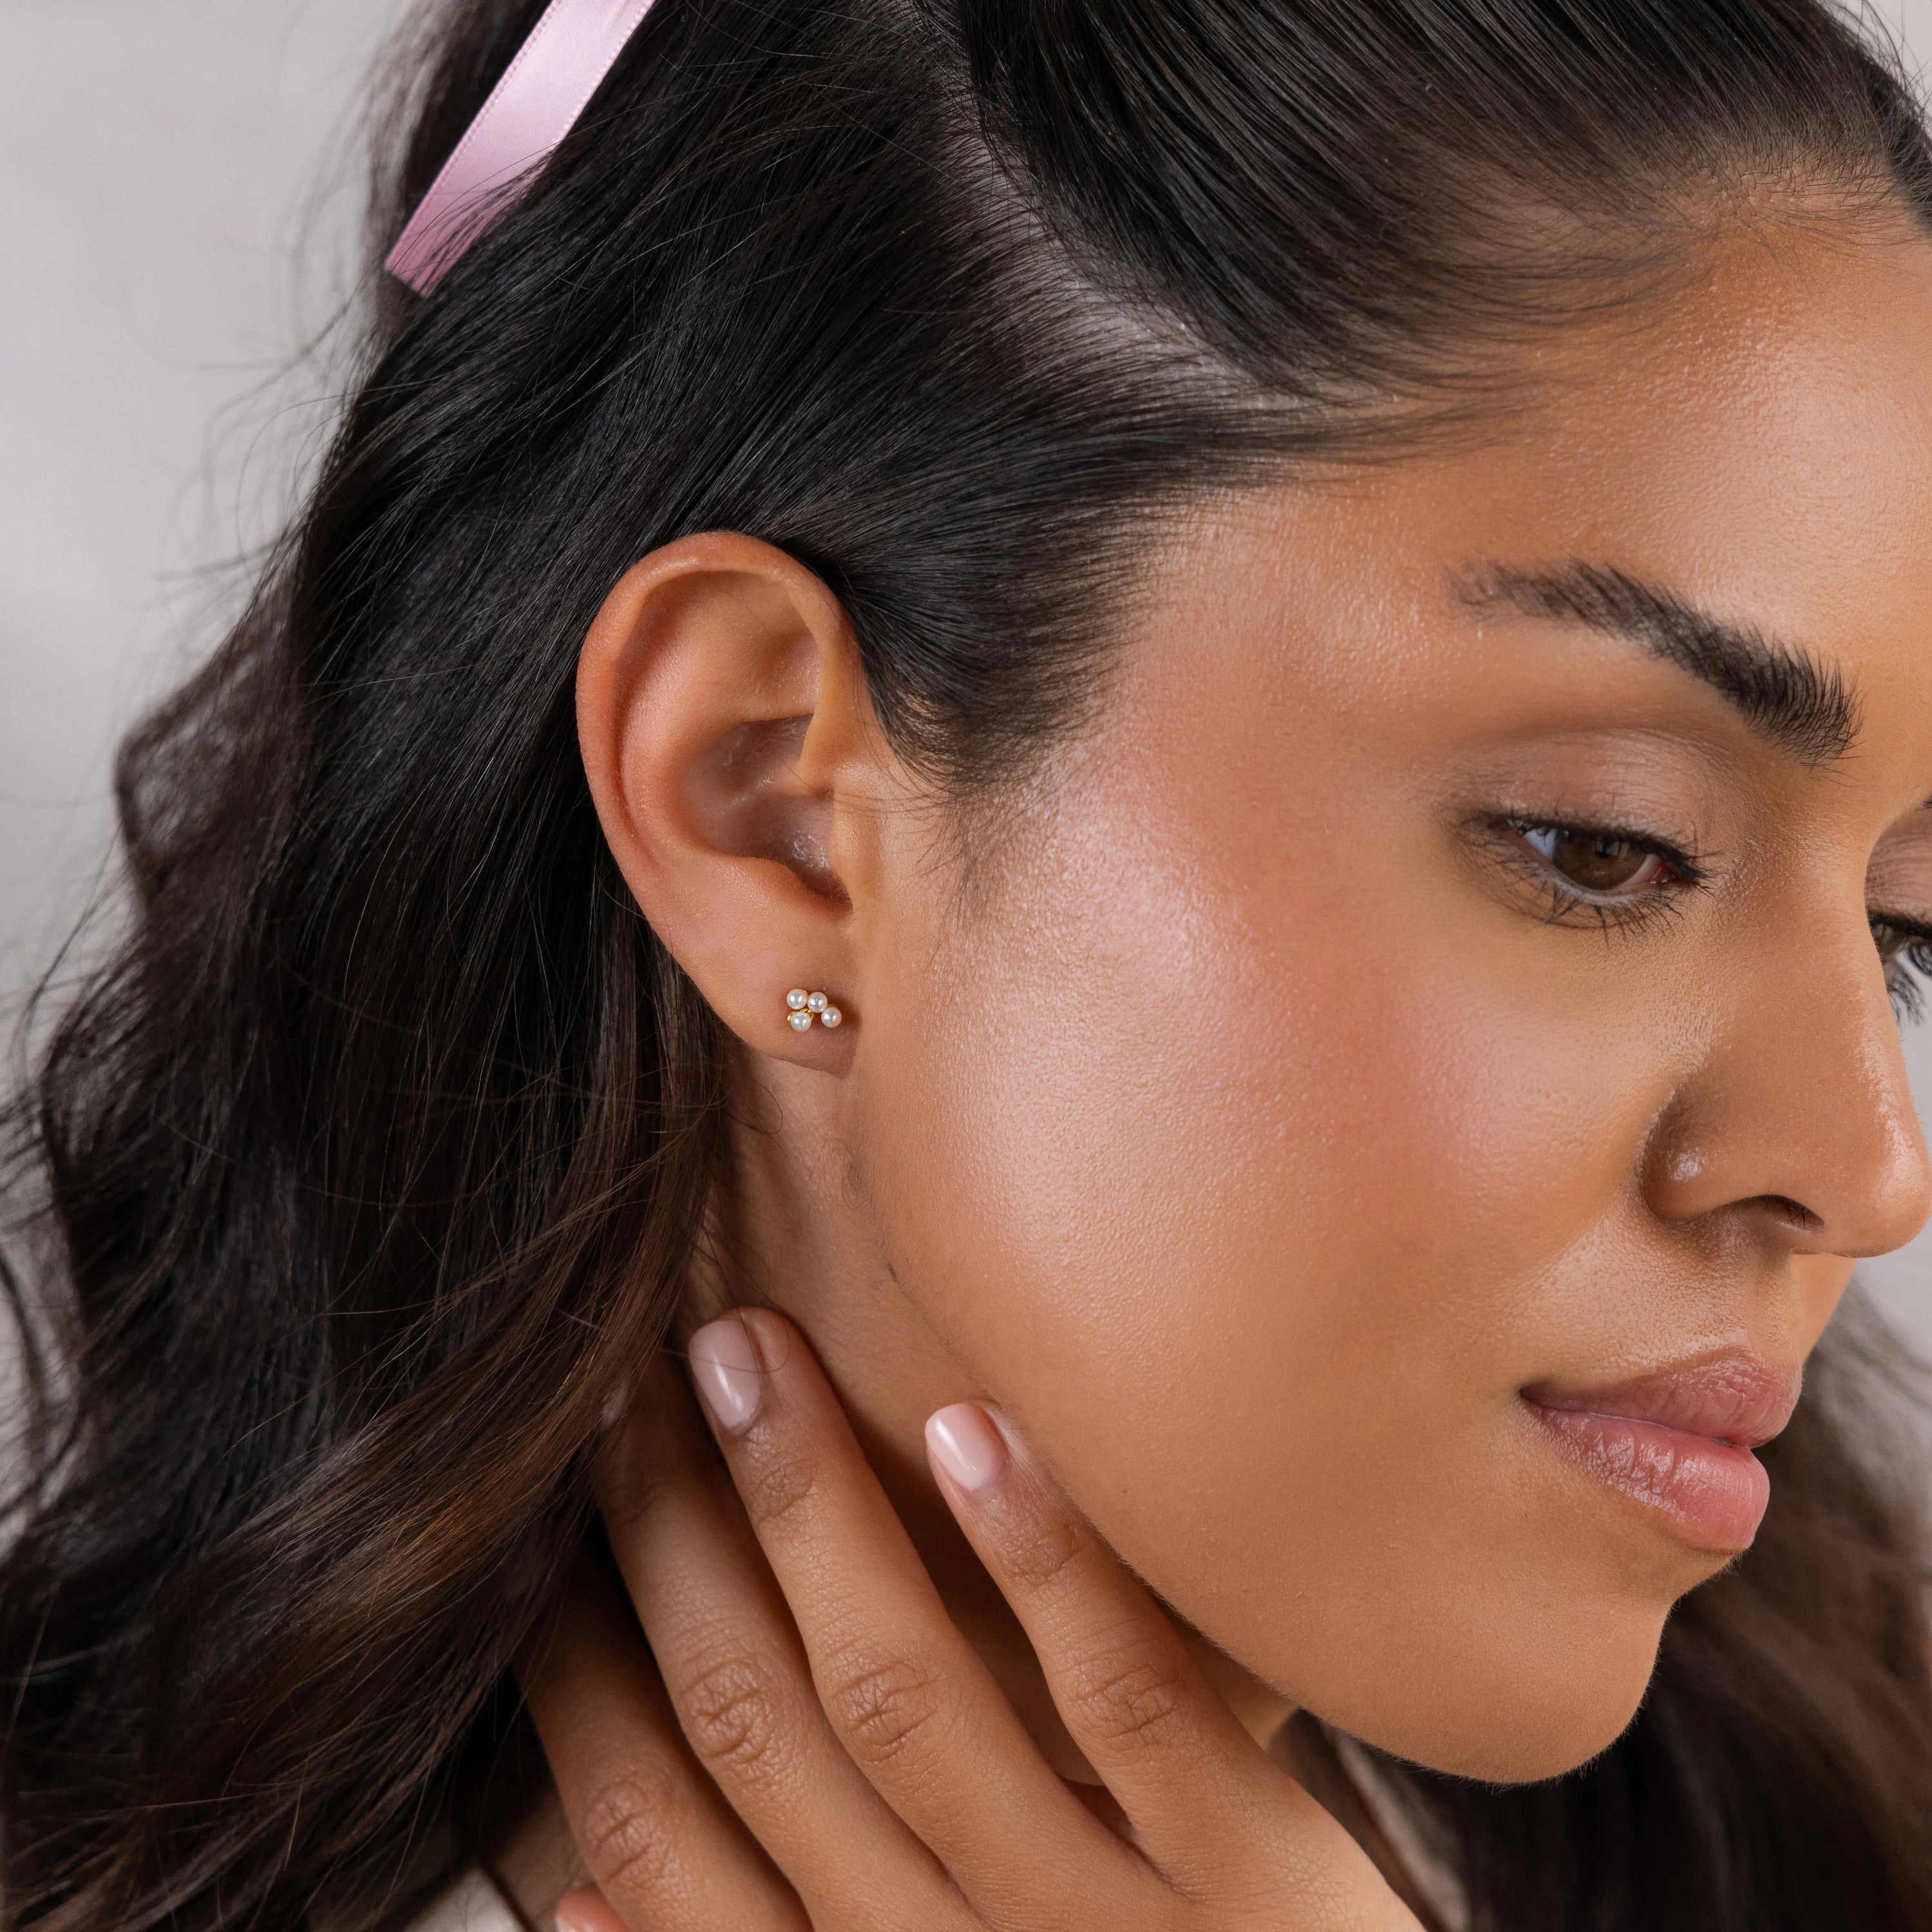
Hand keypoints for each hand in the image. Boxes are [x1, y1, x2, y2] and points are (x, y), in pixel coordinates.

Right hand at [519, 1308, 1418, 1930]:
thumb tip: (572, 1900)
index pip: (656, 1834)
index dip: (578, 1668)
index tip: (541, 1517)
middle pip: (760, 1728)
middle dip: (674, 1535)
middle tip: (638, 1370)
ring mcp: (1098, 1931)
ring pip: (910, 1698)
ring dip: (819, 1512)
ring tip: (754, 1354)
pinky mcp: (1259, 1895)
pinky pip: (1134, 1711)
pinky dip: (1043, 1565)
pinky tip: (972, 1427)